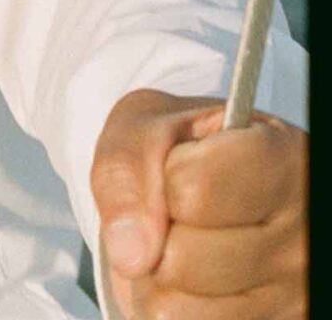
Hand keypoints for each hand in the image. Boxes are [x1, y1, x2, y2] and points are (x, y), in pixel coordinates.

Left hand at [91, 88, 307, 317]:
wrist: (204, 180)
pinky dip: (173, 307)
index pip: (193, 189)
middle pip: (183, 258)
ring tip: (184, 244)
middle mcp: (302, 231)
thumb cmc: (181, 150)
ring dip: (158, 278)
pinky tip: (196, 278)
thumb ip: (126, 172)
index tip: (180, 169)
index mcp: (282, 161)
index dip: (163, 181)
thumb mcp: (144, 128)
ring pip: (180, 307)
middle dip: (156, 236)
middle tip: (180, 214)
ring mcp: (294, 289)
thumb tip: (131, 255)